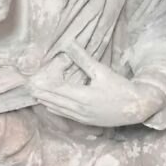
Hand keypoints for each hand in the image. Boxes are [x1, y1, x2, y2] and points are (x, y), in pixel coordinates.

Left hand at [31, 41, 164, 126]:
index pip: (57, 89)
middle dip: (42, 93)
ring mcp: (82, 117)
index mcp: (82, 96)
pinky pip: (67, 115)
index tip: (34, 78)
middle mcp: (80, 109)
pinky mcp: (86, 121)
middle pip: (55, 100)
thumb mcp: (101, 71)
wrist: (136, 107)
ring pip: (59, 109)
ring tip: (34, 95)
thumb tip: (69, 43)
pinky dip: (56, 109)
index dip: (45, 83)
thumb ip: (83, 58)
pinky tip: (49, 106)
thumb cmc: (121, 87)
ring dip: (46, 101)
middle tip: (28, 87)